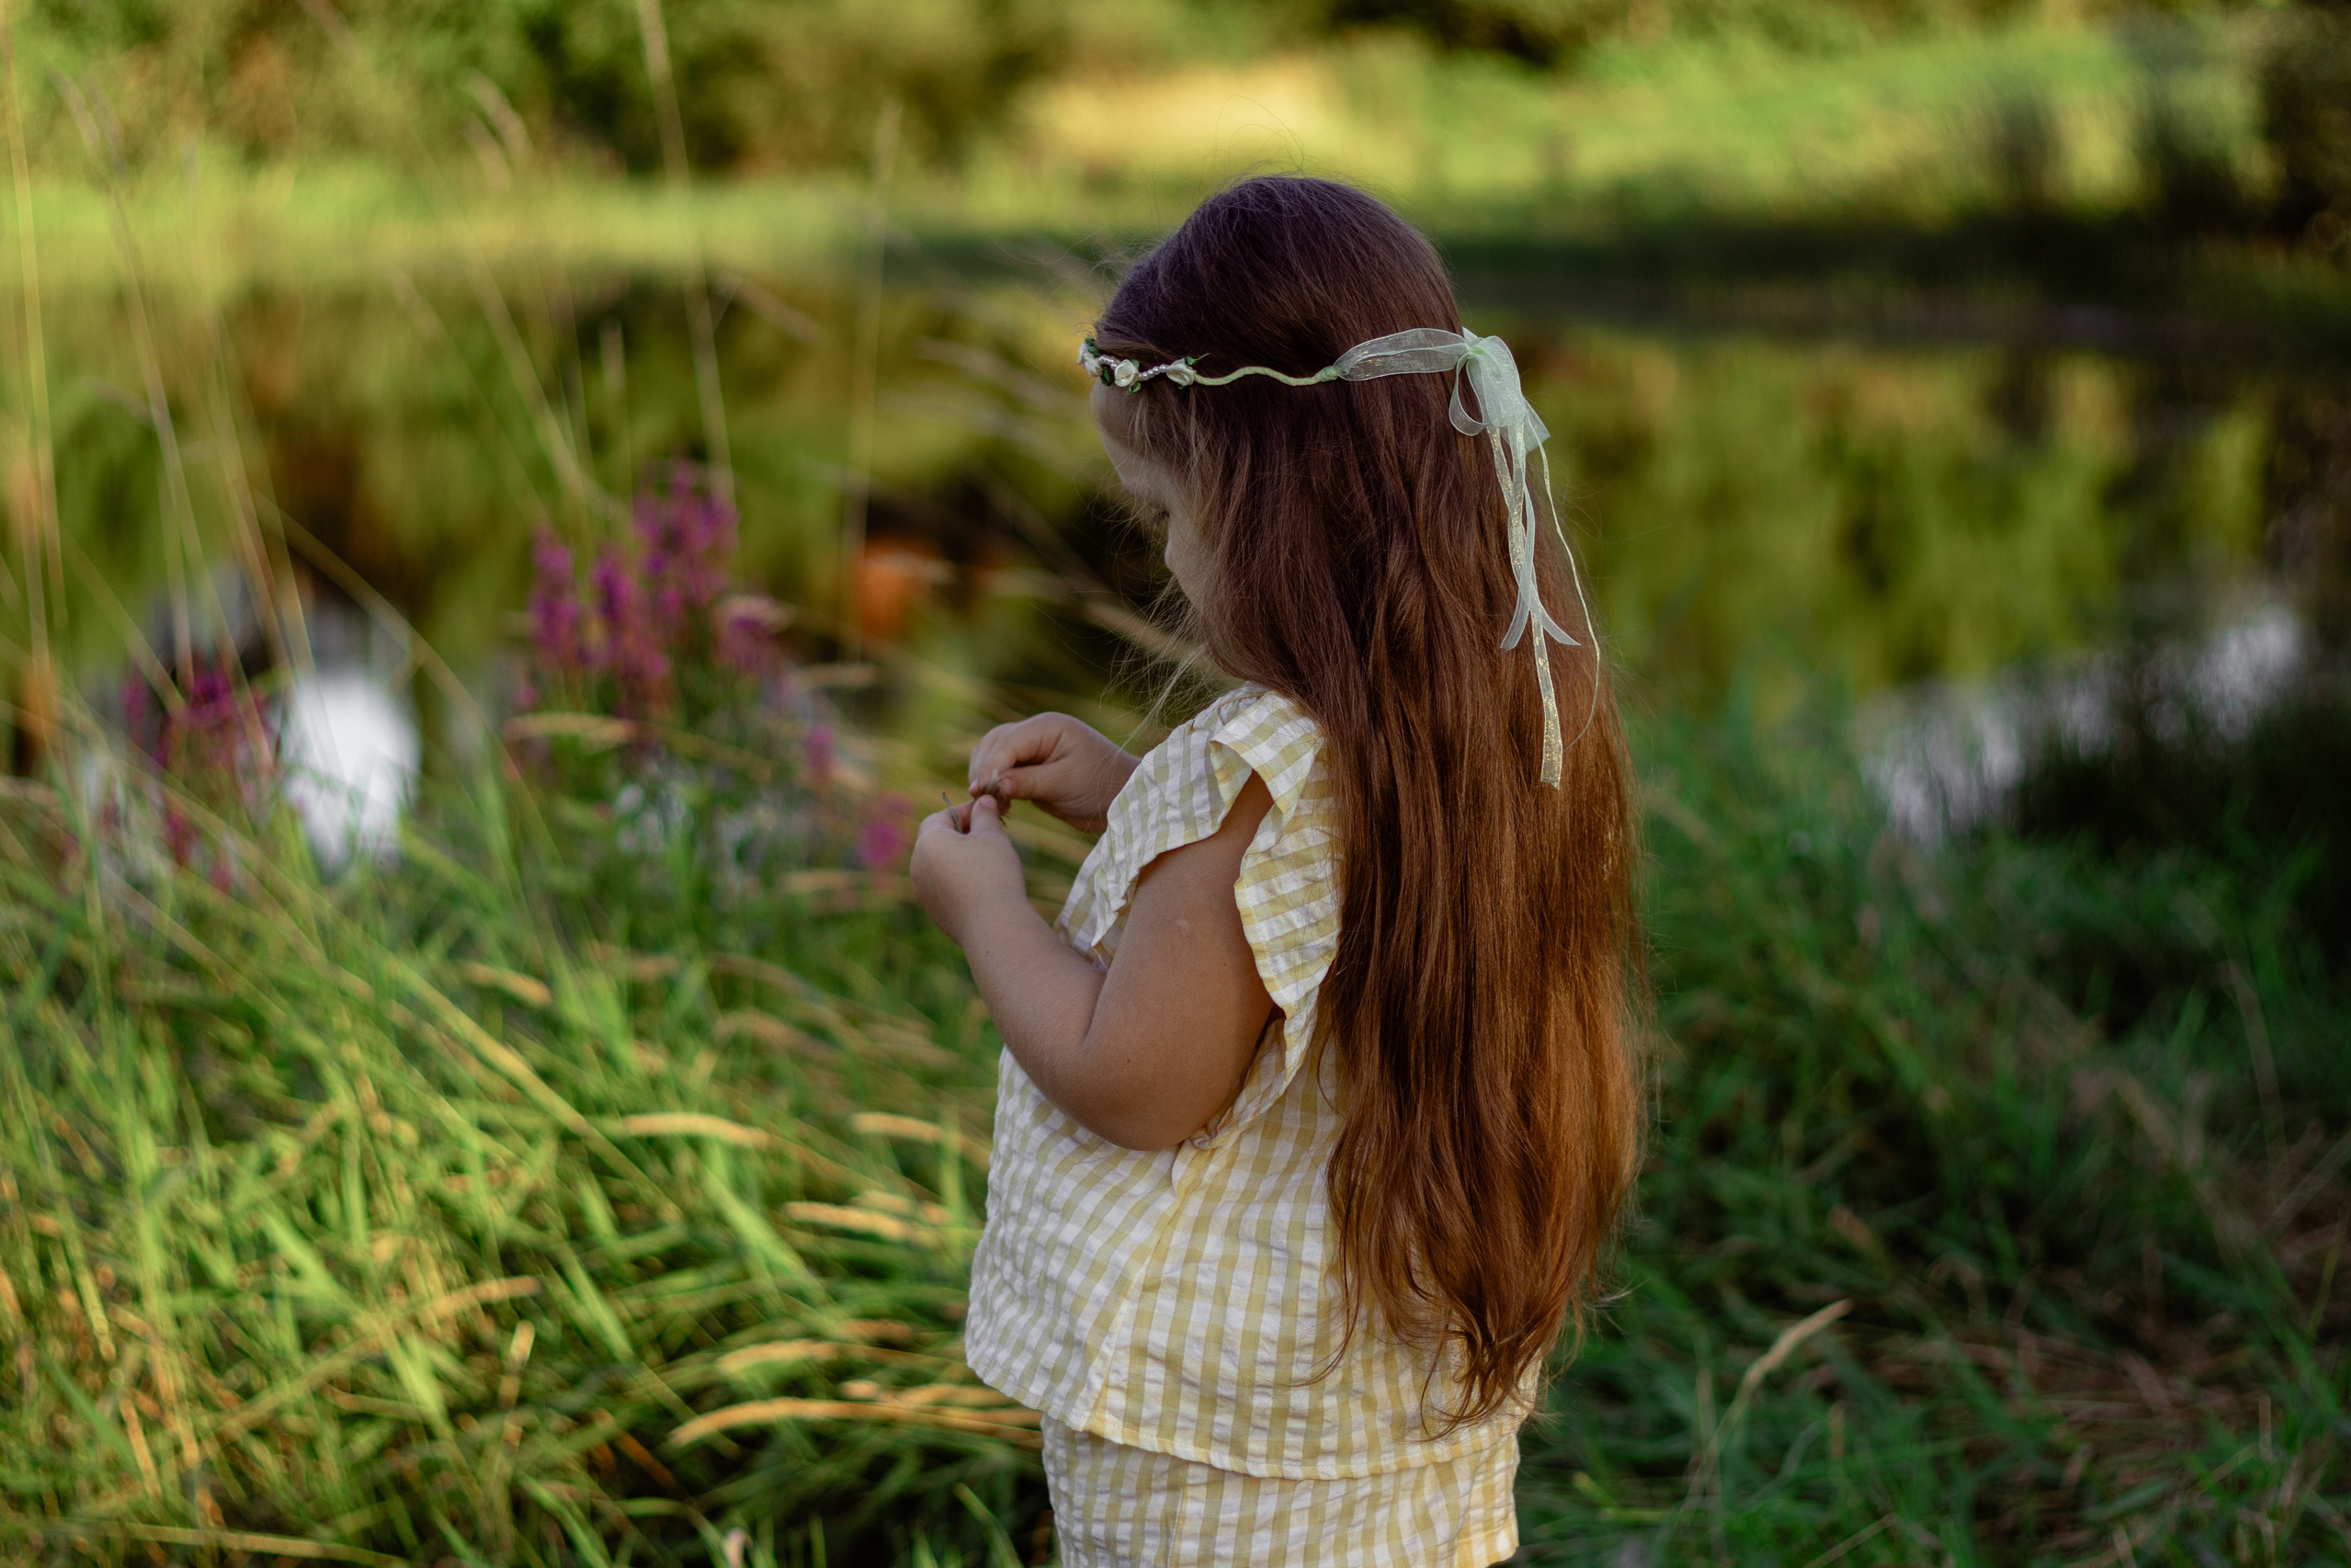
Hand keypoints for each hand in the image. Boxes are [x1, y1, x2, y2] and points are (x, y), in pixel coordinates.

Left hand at [910, 795, 1028, 948]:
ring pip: (941, 866)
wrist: (993, 925)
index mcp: (928, 843)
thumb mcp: (993, 835)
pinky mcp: (935, 913)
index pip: (941, 816)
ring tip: (990, 861)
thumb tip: (984, 802)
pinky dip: (960, 882)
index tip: (987, 812)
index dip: (965, 811)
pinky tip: (984, 886)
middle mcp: (918, 867)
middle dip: (962, 835)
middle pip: (938, 842)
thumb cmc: (993, 873)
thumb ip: (985, 815)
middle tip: (990, 835)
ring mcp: (924, 893)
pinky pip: (945, 888)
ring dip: (961, 860)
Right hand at [966, 713, 1139, 833]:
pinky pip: (1002, 771)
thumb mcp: (1065, 784)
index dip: (990, 766)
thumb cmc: (1101, 786)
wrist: (1121, 799)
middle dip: (984, 770)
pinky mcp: (1030, 767)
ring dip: (986, 777)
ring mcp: (1032, 748)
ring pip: (993, 755)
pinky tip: (999, 803)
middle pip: (994, 744)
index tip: (978, 790)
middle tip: (983, 800)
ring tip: (991, 804)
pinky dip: (995, 785)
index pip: (1007, 742)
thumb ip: (1028, 782)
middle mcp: (1037, 732)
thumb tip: (993, 785)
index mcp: (1048, 726)